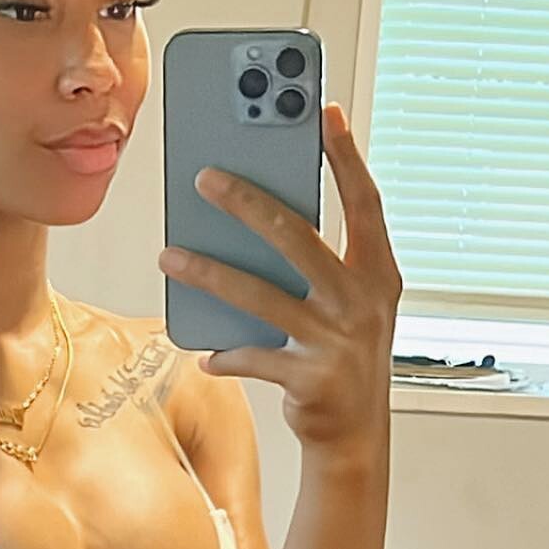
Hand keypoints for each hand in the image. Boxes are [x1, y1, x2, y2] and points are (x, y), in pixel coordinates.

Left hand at [158, 101, 402, 454]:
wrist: (355, 436)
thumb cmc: (344, 357)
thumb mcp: (347, 305)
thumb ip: (317, 263)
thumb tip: (257, 216)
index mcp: (379, 274)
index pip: (364, 203)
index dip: (346, 157)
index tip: (325, 112)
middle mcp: (362, 301)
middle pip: (297, 238)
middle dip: (248, 203)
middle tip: (205, 177)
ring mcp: (336, 341)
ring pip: (259, 295)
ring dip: (208, 273)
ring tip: (169, 255)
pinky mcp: (308, 379)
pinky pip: (251, 356)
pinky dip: (224, 354)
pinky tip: (203, 351)